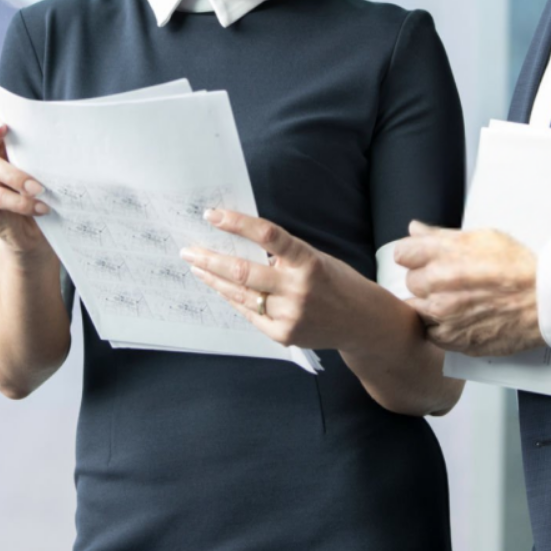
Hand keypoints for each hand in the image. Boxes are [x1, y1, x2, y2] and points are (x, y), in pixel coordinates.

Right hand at [0, 117, 52, 255]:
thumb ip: (42, 157)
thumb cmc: (40, 191)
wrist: (32, 229)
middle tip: (25, 163)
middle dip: (0, 146)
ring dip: (17, 178)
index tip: (3, 127)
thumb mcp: (41, 171)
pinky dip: (21, 202)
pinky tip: (40, 207)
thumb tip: (66, 149)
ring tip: (40, 190)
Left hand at [181, 209, 371, 350]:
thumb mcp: (315, 258)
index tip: (212, 215)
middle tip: (188, 250)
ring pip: (240, 295)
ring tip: (197, 268)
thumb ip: (283, 254)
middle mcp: (298, 289)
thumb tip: (240, 242)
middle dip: (209, 259)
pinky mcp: (283, 335)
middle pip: (243, 272)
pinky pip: (249, 313)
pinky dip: (232, 298)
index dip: (237, 223)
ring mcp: (290, 315)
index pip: (267, 236)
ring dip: (213, 279)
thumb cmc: (336, 282)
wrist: (362, 323)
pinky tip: (219, 287)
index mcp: (308, 261)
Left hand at [393, 221, 543, 356]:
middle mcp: (437, 283)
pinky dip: (441, 329)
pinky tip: (460, 320)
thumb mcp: (481, 237)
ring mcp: (443, 314)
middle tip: (450, 283)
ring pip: (417, 309)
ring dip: (431, 306)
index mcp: (441, 254)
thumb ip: (440, 235)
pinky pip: (432, 334)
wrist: (545, 302)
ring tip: (457, 303)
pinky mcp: (453, 339)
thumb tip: (415, 230)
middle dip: (426, 281)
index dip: (415, 256)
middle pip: (411, 282)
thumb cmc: (518, 268)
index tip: (424, 260)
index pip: (402, 253)